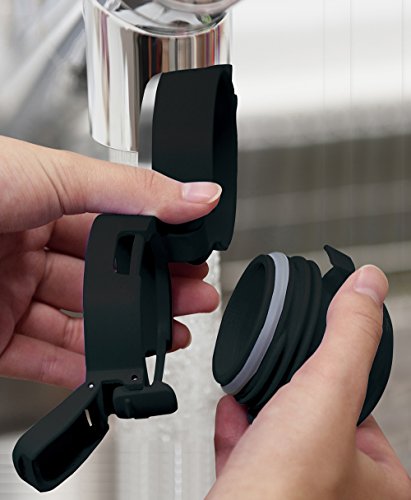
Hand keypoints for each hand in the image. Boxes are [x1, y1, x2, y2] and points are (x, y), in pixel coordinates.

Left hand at [0, 136, 220, 388]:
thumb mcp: (58, 176)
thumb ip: (135, 191)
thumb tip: (198, 194)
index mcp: (44, 199)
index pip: (116, 227)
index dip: (157, 244)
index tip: (191, 258)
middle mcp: (27, 245)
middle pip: (104, 277)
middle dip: (152, 291)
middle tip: (191, 299)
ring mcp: (8, 292)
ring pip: (79, 320)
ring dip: (123, 332)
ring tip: (166, 337)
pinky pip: (41, 355)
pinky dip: (78, 366)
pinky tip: (111, 367)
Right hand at [210, 265, 410, 498]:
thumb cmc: (282, 492)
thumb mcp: (327, 392)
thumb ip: (349, 335)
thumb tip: (368, 285)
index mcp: (380, 488)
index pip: (368, 419)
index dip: (343, 383)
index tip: (326, 362)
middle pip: (320, 428)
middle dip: (299, 396)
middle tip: (290, 371)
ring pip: (283, 446)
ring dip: (267, 411)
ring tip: (258, 383)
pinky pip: (251, 461)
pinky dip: (240, 433)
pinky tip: (231, 411)